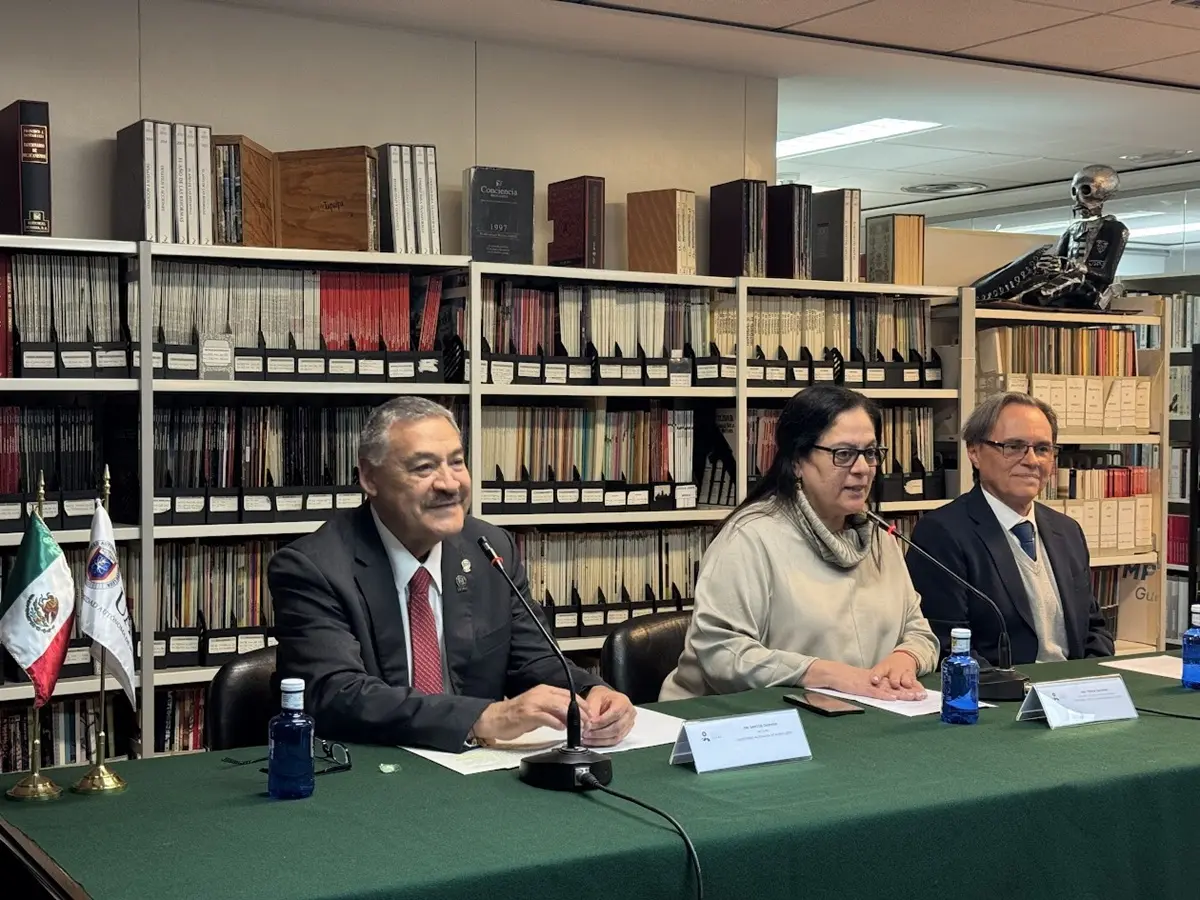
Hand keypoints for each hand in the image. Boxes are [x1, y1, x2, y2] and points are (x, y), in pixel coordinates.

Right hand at [472, 685, 591, 742]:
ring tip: (579, 727)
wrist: (495, 718)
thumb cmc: (516, 715)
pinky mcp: (527, 714)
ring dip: (571, 717)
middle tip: (588, 722)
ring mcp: (533, 703)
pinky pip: (545, 717)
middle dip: (581, 712)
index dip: (582, 704)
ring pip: (559, 706)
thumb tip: (569, 718)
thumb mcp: (538, 708)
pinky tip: (561, 728)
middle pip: (566, 700)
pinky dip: (556, 722)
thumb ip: (553, 710)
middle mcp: (540, 694)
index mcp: (544, 690)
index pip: (568, 694)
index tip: (590, 714)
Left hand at [579, 686, 636, 746]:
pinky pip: (615, 740)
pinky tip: (593, 741)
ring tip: (587, 738)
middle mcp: (629, 713)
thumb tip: (588, 725)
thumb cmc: (602, 697)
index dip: (601, 721)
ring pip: (616, 736)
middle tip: (586, 733)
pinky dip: (603, 742)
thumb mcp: (594, 698)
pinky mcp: (625, 731)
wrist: (606, 699)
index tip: (589, 724)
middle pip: (617, 727)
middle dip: (599, 733)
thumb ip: (592, 711)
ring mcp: (629, 723)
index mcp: (623, 701)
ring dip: (600, 739)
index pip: (615, 714)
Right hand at [801, 659, 925, 701]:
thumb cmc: (841, 679)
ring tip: (913, 697)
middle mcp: (873, 680)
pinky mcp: (859, 688)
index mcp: (874, 679)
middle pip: (894, 685)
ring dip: (900, 693)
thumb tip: (882, 694)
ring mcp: (867, 683)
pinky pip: (873, 692)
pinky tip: (892, 698)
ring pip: (887, 689)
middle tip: (922, 695)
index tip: (918, 691)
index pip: (893, 683)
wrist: (828, 673)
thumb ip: (870, 687)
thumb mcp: (859, 682)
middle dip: (908, 690)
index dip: (906, 687)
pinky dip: (883, 695)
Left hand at [869, 651, 923, 695]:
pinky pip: (917, 684)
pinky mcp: (913, 678)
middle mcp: (894, 671)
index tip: (874, 680)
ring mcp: (904, 674)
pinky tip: (922, 694)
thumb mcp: (880, 669)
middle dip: (894, 681)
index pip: (878, 671)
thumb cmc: (888, 667)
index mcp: (884, 668)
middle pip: (894, 677)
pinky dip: (919, 689)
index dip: (876, 676)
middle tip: (894, 684)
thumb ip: (874, 677)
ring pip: (906, 680)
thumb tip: (860, 685)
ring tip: (909, 690)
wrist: (904, 658)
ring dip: (907, 685)